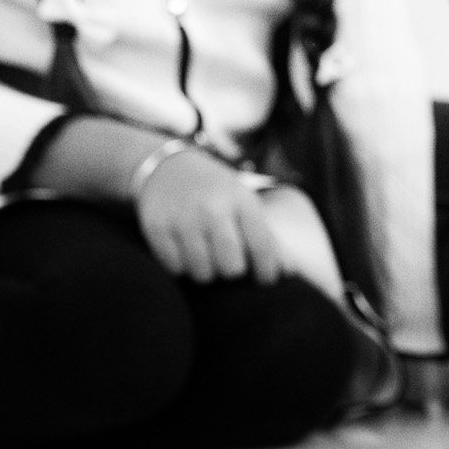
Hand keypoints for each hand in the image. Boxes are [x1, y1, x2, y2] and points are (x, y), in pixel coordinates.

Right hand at [134, 145, 285, 283]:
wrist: (168, 168)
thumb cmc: (216, 192)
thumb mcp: (245, 203)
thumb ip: (266, 237)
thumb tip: (290, 271)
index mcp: (242, 201)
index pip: (262, 247)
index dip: (268, 271)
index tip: (266, 280)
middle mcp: (213, 210)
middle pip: (232, 268)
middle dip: (233, 271)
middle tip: (229, 261)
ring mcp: (183, 220)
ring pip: (202, 274)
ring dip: (206, 271)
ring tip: (206, 254)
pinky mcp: (157, 229)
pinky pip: (175, 270)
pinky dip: (182, 266)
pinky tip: (184, 249)